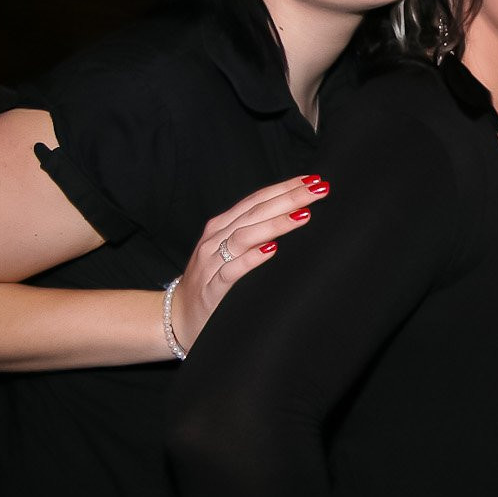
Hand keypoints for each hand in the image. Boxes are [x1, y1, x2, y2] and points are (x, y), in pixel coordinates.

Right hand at [170, 174, 329, 350]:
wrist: (179, 317)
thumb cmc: (214, 281)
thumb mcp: (232, 251)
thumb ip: (256, 233)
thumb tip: (295, 215)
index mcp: (222, 226)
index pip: (257, 200)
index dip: (284, 188)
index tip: (312, 179)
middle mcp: (215, 239)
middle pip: (256, 213)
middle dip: (289, 199)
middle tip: (318, 189)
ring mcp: (211, 263)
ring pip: (244, 237)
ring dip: (276, 224)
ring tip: (303, 215)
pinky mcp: (212, 288)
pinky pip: (232, 270)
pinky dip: (251, 259)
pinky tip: (271, 250)